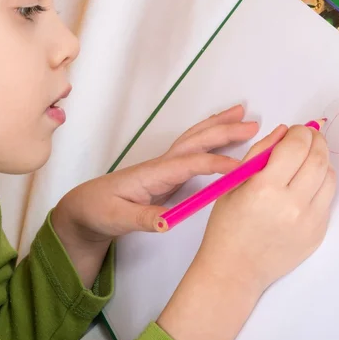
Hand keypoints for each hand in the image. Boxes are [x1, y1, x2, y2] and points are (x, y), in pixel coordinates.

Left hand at [52, 105, 257, 285]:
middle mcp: (161, 165)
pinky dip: (210, 140)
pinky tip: (221, 138)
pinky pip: (194, 152)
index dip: (215, 163)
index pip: (188, 164)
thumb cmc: (99, 210)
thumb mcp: (118, 218)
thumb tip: (167, 223)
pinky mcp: (167, 174)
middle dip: (223, 131)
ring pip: (194, 141)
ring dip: (218, 127)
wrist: (86, 208)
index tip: (242, 167)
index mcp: (152, 173)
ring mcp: (164, 167)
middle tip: (252, 124)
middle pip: (195, 142)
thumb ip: (143, 219)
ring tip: (242, 116)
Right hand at [197, 123, 335, 292]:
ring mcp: (309, 221)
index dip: (299, 132)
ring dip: (321, 161)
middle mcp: (292, 204)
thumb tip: (282, 132)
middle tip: (307, 136)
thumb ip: (259, 153)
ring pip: (329, 178)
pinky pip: (327, 199)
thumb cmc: (227, 225)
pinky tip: (304, 183)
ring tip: (307, 159)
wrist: (235, 268)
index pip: (296, 147)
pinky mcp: (318, 233)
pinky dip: (320, 184)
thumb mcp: (233, 183)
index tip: (295, 130)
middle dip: (315, 141)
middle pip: (318, 159)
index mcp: (264, 188)